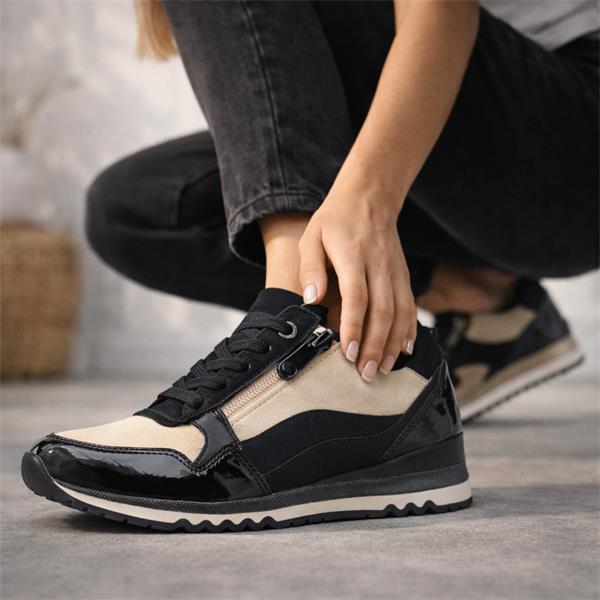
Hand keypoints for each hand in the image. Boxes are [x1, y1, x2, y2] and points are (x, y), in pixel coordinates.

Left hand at [298, 183, 416, 381]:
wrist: (369, 198)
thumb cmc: (335, 221)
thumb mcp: (311, 237)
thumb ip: (310, 269)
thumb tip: (310, 300)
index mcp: (353, 255)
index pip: (357, 296)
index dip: (354, 326)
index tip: (348, 352)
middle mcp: (379, 264)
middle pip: (382, 310)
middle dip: (374, 345)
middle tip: (364, 373)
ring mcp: (395, 270)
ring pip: (400, 312)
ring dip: (392, 343)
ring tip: (381, 369)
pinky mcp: (403, 275)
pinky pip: (411, 306)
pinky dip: (410, 330)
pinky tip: (405, 350)